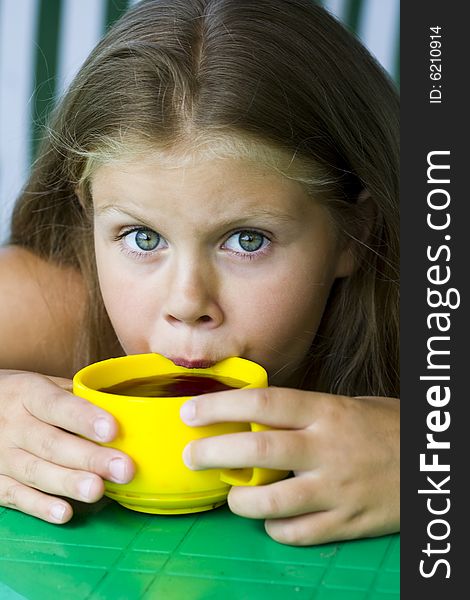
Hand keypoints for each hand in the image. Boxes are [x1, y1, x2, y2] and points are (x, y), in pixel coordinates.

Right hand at [0, 370, 133, 522]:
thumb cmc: (23, 397)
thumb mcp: (44, 384)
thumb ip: (78, 397)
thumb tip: (127, 410)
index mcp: (27, 393)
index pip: (58, 406)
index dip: (85, 418)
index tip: (113, 429)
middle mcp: (12, 424)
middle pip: (52, 443)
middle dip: (89, 457)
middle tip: (123, 468)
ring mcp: (0, 455)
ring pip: (35, 471)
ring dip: (69, 483)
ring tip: (97, 490)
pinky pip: (15, 496)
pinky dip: (39, 506)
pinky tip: (64, 512)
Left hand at [180, 387, 399, 545]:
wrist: (432, 462)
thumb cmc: (386, 428)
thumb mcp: (349, 405)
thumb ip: (305, 413)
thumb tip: (256, 417)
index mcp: (327, 412)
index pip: (264, 404)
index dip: (221, 407)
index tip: (191, 413)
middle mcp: (328, 450)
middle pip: (260, 453)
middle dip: (214, 453)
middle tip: (192, 456)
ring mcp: (338, 489)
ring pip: (273, 502)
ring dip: (240, 501)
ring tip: (229, 496)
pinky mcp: (348, 522)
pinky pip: (299, 533)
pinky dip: (275, 528)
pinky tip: (271, 519)